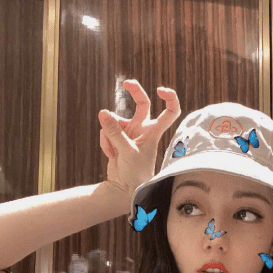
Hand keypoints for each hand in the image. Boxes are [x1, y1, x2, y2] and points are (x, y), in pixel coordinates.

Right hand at [98, 80, 180, 194]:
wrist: (124, 189)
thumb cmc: (135, 174)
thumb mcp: (126, 152)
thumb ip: (115, 132)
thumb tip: (103, 112)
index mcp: (153, 133)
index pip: (169, 112)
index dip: (169, 99)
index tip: (160, 90)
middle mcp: (143, 130)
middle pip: (142, 104)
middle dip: (135, 91)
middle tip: (127, 83)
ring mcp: (129, 133)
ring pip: (115, 122)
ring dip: (110, 134)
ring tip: (115, 152)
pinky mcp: (117, 139)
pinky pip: (106, 132)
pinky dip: (106, 143)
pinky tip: (111, 155)